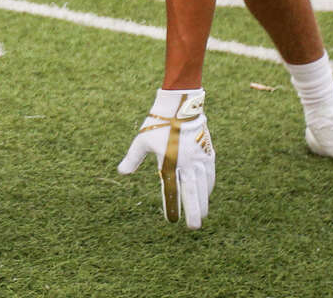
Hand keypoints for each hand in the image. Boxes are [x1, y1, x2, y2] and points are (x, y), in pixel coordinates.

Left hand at [118, 89, 213, 229]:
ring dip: (204, 202)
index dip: (172, 206)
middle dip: (194, 212)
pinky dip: (209, 187)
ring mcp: (200, 158)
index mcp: (169, 161)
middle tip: (193, 228)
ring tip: (202, 215)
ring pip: (204, 186)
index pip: (171, 190)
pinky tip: (207, 194)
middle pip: (192, 193)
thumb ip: (132, 158)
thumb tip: (121, 173)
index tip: (171, 220)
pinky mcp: (208, 153)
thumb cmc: (158, 122)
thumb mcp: (142, 140)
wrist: (180, 105)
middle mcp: (186, 163)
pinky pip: (210, 175)